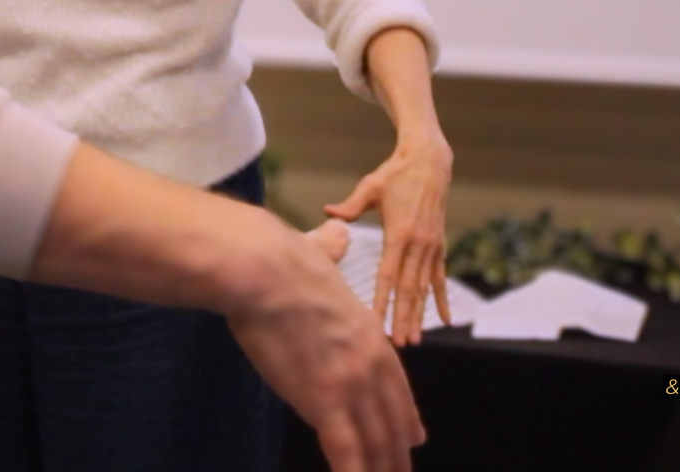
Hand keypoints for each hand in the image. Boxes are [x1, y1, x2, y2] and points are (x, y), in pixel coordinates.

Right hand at [225, 226, 425, 471]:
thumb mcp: (321, 256)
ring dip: (379, 468)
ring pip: (373, 441)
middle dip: (396, 453)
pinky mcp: (323, 400)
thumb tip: (336, 231)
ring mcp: (349, 383)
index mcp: (370, 332)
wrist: (264, 271)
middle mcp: (370, 362)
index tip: (415, 438)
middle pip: (391, 420)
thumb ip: (332, 252)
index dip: (407, 417)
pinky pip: (345, 449)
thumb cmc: (283, 261)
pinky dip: (352, 471)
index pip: (398, 386)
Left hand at [324, 138, 451, 345]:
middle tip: (398, 344)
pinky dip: (442, 299)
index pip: (388, 274)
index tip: (375, 322)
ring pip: (424, 287)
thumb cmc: (395, 173)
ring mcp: (432, 246)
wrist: (429, 161)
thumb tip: (326, 211)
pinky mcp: (439, 245)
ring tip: (415, 339)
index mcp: (399, 232)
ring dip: (419, 314)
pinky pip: (440, 277)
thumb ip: (350, 205)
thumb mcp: (370, 186)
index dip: (382, 299)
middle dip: (403, 317)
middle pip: (408, 288)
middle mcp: (418, 243)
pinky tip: (445, 319)